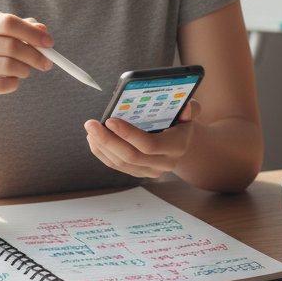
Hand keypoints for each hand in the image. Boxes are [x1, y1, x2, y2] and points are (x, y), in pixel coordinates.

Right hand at [0, 13, 52, 111]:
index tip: (49, 43)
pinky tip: (12, 81)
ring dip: (24, 70)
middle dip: (34, 55)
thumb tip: (42, 29)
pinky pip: (1, 84)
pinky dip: (14, 83)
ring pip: (8, 65)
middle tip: (47, 63)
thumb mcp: (5, 38)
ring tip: (24, 71)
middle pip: (10, 45)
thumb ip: (25, 30)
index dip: (32, 32)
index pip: (8, 22)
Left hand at [83, 101, 200, 178]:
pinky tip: (94, 139)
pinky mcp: (138, 172)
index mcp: (176, 146)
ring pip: (120, 163)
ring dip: (102, 146)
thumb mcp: (188, 112)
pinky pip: (117, 166)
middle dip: (108, 140)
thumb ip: (191, 108)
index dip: (128, 134)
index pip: (149, 145)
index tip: (110, 119)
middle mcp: (164, 163)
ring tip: (90, 129)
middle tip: (91, 124)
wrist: (181, 141)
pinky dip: (102, 153)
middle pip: (131, 156)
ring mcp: (150, 171)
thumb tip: (186, 108)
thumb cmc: (181, 121)